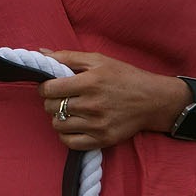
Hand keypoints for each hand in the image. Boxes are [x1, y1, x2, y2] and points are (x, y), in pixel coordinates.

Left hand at [37, 50, 187, 149]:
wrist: (154, 100)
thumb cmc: (125, 76)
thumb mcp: (98, 60)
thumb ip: (67, 57)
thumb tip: (41, 53)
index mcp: (89, 82)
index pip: (50, 89)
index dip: (44, 87)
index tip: (50, 86)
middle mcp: (92, 105)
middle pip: (51, 107)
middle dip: (51, 100)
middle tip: (61, 97)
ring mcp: (98, 125)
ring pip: (58, 124)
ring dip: (58, 117)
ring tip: (68, 110)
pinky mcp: (103, 140)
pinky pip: (70, 142)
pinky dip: (66, 134)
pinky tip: (73, 125)